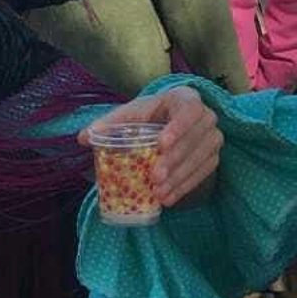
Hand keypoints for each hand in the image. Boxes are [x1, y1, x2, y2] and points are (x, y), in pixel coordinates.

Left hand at [82, 87, 221, 206]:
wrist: (168, 122)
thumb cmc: (149, 115)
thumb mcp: (130, 115)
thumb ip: (109, 124)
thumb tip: (83, 138)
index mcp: (185, 98)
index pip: (189, 110)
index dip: (178, 127)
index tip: (160, 144)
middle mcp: (206, 116)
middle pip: (195, 139)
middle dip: (174, 160)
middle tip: (154, 177)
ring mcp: (213, 137)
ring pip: (201, 158)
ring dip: (180, 178)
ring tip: (159, 193)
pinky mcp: (213, 156)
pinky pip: (203, 172)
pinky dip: (185, 186)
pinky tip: (168, 199)